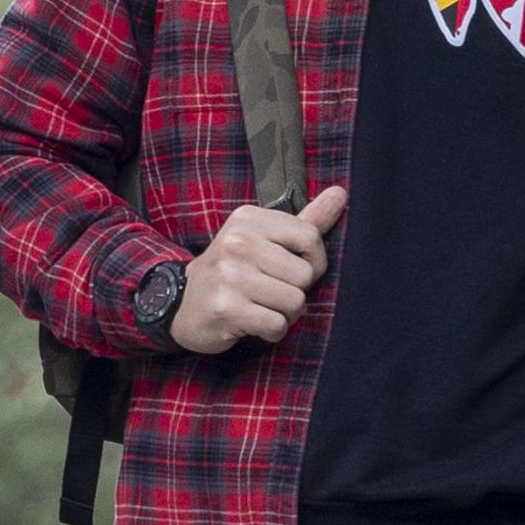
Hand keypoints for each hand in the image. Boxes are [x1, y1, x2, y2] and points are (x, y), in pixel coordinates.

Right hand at [172, 184, 348, 352]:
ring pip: (295, 302)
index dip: (313, 262)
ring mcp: (230, 275)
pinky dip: (272, 331)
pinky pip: (277, 325)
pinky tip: (253, 323)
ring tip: (261, 307)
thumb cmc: (233, 271)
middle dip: (295, 291)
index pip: (310, 237)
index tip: (293, 270)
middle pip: (305, 275)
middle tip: (269, 292)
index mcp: (248, 219)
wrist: (182, 304)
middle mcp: (237, 242)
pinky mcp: (227, 308)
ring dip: (285, 314)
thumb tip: (342, 193)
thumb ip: (307, 220)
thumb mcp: (264, 239)